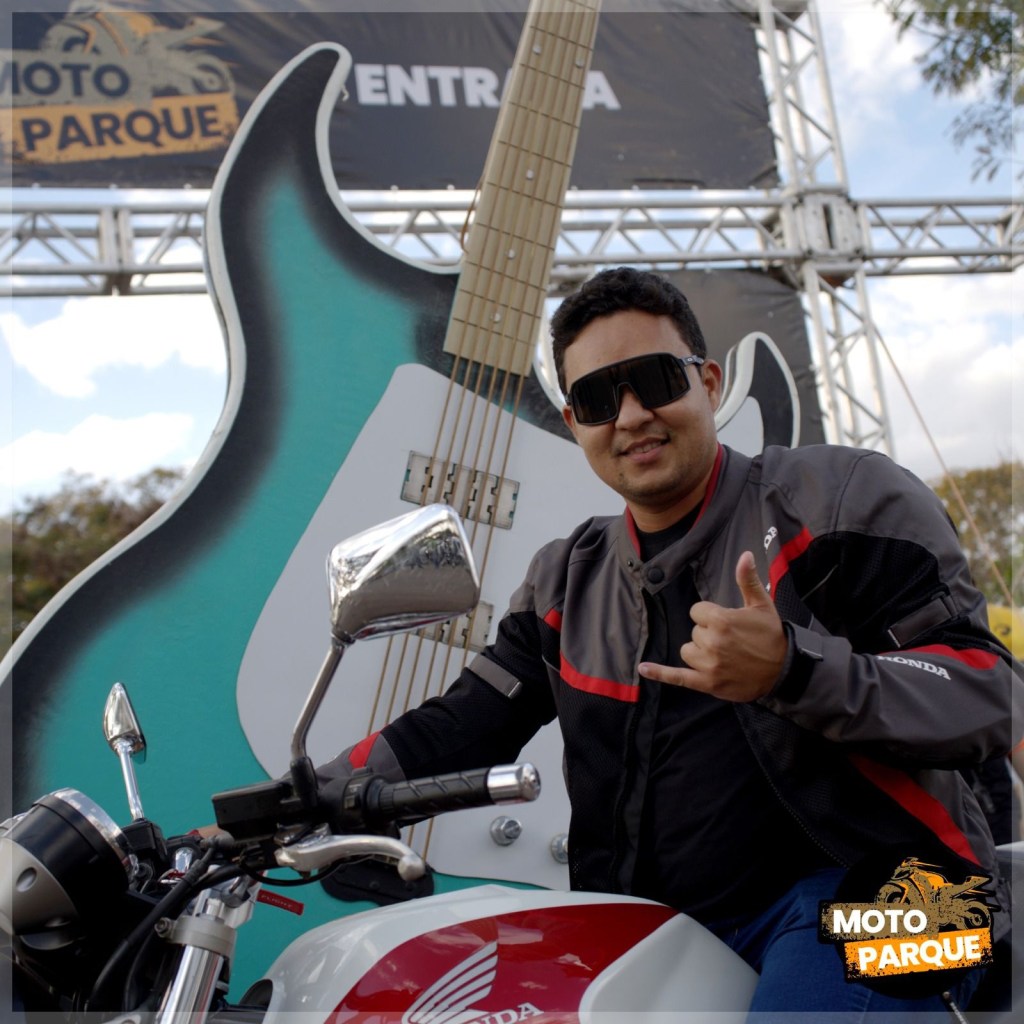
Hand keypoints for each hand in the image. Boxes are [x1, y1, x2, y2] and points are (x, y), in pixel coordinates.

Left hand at [638, 551, 786, 700]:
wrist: (784, 670)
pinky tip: (643, 668)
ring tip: (724, 656)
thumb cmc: (771, 635)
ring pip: (687, 651)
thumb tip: (744, 554)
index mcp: (721, 620)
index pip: (697, 611)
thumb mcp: (761, 605)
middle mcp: (712, 642)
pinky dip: (659, 673)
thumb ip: (747, 579)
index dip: (710, 616)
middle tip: (732, 641)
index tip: (728, 623)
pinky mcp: (707, 683)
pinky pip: (677, 677)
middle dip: (709, 635)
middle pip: (694, 632)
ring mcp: (709, 664)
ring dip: (700, 653)